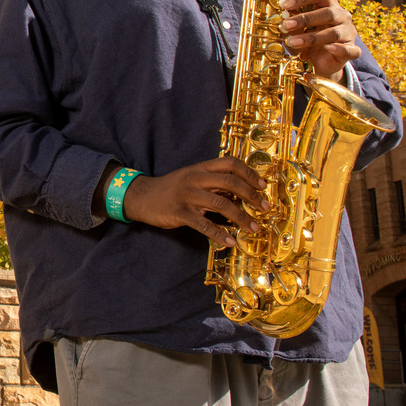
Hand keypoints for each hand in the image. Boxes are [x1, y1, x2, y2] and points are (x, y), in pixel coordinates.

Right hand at [121, 157, 269, 247]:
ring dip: (241, 217)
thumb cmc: (171, 189)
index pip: (230, 163)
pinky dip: (220, 234)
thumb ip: (213, 182)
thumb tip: (242, 192)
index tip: (263, 186)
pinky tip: (230, 242)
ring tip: (253, 228)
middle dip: (251, 196)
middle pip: (230, 182)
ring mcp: (187, 195)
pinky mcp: (179, 213)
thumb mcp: (192, 178)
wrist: (141, 196)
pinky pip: (204, 225)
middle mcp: (195, 178)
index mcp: (200, 168)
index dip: (249, 173)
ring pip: (220, 204)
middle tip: (264, 208)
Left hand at [280, 0, 361, 78]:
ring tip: (294, 42)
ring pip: (334, 32)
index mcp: (328, 5)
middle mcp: (341, 16)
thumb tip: (283, 20)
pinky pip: (349, 49)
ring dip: (312, 37)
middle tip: (286, 25)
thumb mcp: (295, 33)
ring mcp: (348, 33)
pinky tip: (328, 48)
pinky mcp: (352, 50)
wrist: (319, 64)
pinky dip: (339, 49)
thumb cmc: (306, 43)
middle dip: (305, 19)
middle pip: (328, 12)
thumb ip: (291, 26)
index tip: (285, 5)